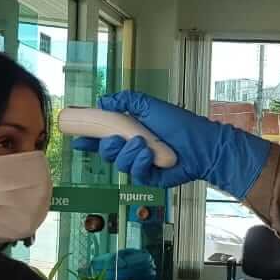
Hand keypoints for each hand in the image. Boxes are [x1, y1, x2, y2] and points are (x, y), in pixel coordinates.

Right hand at [71, 91, 271, 198]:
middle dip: (108, 147)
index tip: (77, 137)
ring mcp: (142, 164)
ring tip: (143, 145)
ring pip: (120, 164)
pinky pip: (136, 175)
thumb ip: (126, 101)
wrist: (202, 144)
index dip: (89, 138)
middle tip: (115, 139)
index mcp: (130, 131)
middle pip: (108, 152)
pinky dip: (140, 164)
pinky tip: (148, 155)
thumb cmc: (179, 124)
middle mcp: (133, 148)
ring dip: (128, 154)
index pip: (104, 136)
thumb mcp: (150, 106)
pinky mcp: (151, 178)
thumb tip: (103, 101)